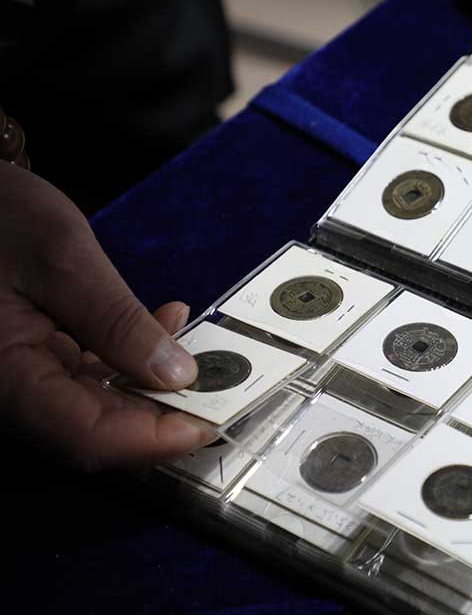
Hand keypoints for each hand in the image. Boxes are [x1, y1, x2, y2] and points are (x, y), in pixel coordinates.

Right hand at [0, 161, 211, 470]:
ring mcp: (24, 377)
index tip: (209, 422)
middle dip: (166, 415)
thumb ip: (118, 320)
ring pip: (100, 406)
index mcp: (6, 376)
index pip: (87, 437)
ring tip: (203, 353)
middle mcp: (12, 390)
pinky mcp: (37, 358)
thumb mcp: (62, 257)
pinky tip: (166, 327)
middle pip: (98, 430)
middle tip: (223, 390)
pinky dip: (134, 360)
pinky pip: (92, 375)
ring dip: (157, 386)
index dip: (154, 441)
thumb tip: (176, 374)